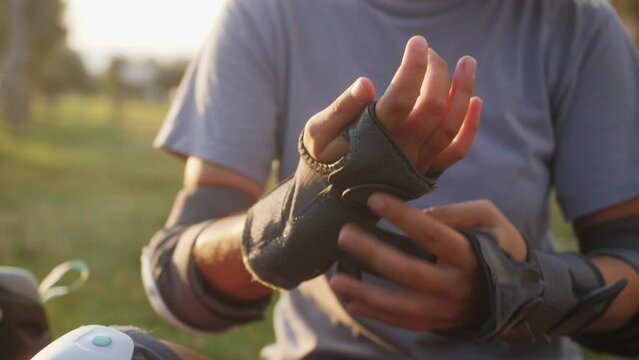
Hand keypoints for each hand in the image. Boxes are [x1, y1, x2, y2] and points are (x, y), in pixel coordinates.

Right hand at [303, 35, 482, 173]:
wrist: (333, 199)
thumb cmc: (324, 159)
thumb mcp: (319, 134)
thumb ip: (341, 109)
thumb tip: (366, 83)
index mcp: (374, 137)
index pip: (401, 97)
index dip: (413, 67)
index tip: (417, 43)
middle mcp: (402, 150)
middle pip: (433, 106)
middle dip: (437, 72)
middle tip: (431, 52)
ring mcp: (418, 162)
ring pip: (451, 126)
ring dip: (464, 91)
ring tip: (469, 63)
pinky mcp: (426, 171)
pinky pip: (456, 150)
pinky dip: (470, 126)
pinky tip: (477, 101)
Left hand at [329, 194, 526, 330]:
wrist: (520, 294)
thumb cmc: (499, 245)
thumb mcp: (489, 218)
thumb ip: (457, 213)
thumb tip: (420, 215)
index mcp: (468, 254)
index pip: (430, 233)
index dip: (401, 216)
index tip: (373, 199)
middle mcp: (455, 285)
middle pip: (407, 271)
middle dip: (372, 253)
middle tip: (344, 235)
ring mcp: (445, 309)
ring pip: (399, 305)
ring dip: (365, 293)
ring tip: (336, 279)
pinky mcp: (437, 322)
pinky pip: (402, 322)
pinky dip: (376, 314)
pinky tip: (352, 303)